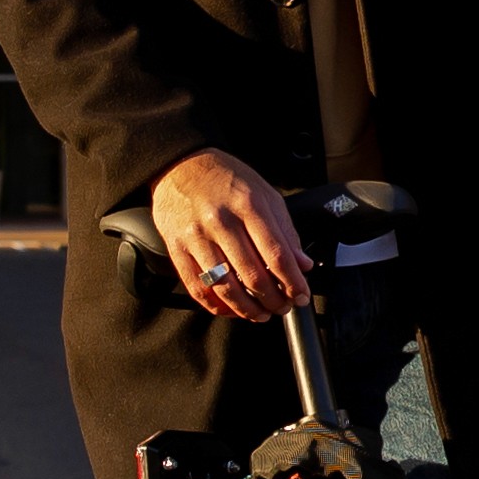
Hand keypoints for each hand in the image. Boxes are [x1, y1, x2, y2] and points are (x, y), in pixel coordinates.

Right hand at [146, 147, 309, 319]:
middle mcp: (221, 221)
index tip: (301, 295)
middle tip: (283, 307)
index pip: (276, 254)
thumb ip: (285, 231)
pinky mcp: (176, 249)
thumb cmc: (226, 178)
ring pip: (225, 287)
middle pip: (252, 275)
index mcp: (248, 205)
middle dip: (273, 299)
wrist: (181, 165)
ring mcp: (195, 237)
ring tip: (261, 313)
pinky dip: (217, 305)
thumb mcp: (265, 194)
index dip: (292, 282)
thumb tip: (302, 264)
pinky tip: (231, 309)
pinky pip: (198, 287)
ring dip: (247, 309)